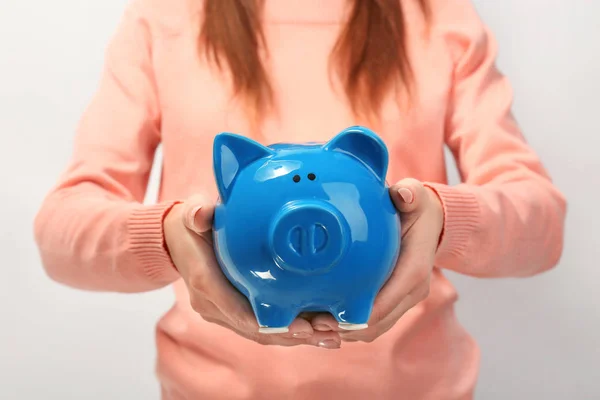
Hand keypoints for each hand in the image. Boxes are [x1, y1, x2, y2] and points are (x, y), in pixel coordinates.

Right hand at [163, 195, 341, 348]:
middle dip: (292, 334)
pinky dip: (289, 331)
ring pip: (262, 333)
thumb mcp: (191, 214)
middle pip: (255, 328)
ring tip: (332, 336)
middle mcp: (213, 305)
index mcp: (205, 282)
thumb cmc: (191, 226)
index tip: (296, 325)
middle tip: (328, 331)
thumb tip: (201, 213)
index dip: (265, 321)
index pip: (235, 308)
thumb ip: (197, 214)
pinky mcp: (234, 314)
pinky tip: (319, 331)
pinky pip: (262, 327)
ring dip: (297, 337)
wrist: (177, 242)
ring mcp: (223, 313)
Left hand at [309, 178, 443, 342]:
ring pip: (373, 328)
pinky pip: (372, 322)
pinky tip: (323, 319)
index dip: (358, 315)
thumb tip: (402, 193)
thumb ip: (410, 194)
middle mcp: (413, 290)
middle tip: (310, 325)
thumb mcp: (414, 196)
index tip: (330, 318)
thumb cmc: (416, 208)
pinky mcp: (395, 301)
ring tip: (311, 326)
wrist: (431, 222)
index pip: (387, 302)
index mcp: (415, 269)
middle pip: (377, 323)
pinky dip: (348, 326)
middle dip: (344, 329)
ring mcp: (404, 299)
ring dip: (343, 332)